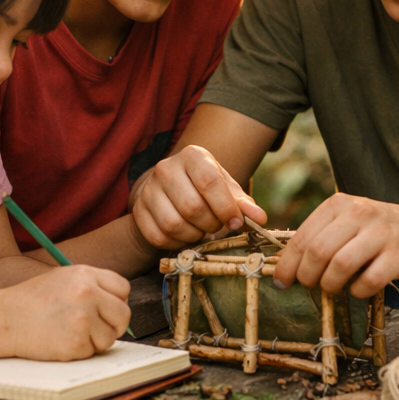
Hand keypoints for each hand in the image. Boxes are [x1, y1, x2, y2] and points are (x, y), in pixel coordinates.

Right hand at [3, 265, 131, 359]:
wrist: (5, 319)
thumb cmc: (33, 300)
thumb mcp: (64, 278)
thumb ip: (92, 285)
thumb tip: (119, 303)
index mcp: (85, 274)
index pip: (123, 288)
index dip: (117, 301)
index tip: (107, 309)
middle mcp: (87, 294)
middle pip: (123, 314)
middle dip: (114, 324)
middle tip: (98, 328)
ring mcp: (82, 319)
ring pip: (110, 337)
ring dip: (96, 340)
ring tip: (72, 332)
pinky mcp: (76, 343)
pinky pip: (92, 352)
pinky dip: (81, 351)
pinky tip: (62, 341)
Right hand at [131, 145, 265, 248]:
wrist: (168, 192)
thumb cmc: (204, 190)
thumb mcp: (226, 190)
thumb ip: (243, 204)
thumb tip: (260, 218)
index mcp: (192, 156)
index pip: (209, 181)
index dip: (225, 207)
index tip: (236, 223)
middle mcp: (166, 168)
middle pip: (192, 206)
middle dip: (210, 224)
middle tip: (216, 226)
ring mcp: (148, 189)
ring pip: (173, 224)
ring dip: (193, 235)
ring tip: (200, 230)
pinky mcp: (138, 211)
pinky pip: (158, 236)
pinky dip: (176, 243)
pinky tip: (184, 236)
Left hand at [272, 195, 398, 297]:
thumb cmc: (379, 232)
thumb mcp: (348, 223)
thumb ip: (320, 237)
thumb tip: (283, 264)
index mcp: (341, 204)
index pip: (304, 236)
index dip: (288, 263)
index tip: (282, 282)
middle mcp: (361, 213)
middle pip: (319, 251)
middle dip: (307, 276)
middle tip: (310, 286)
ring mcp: (382, 233)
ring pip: (341, 266)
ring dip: (331, 285)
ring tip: (333, 288)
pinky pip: (368, 281)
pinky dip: (358, 291)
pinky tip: (359, 289)